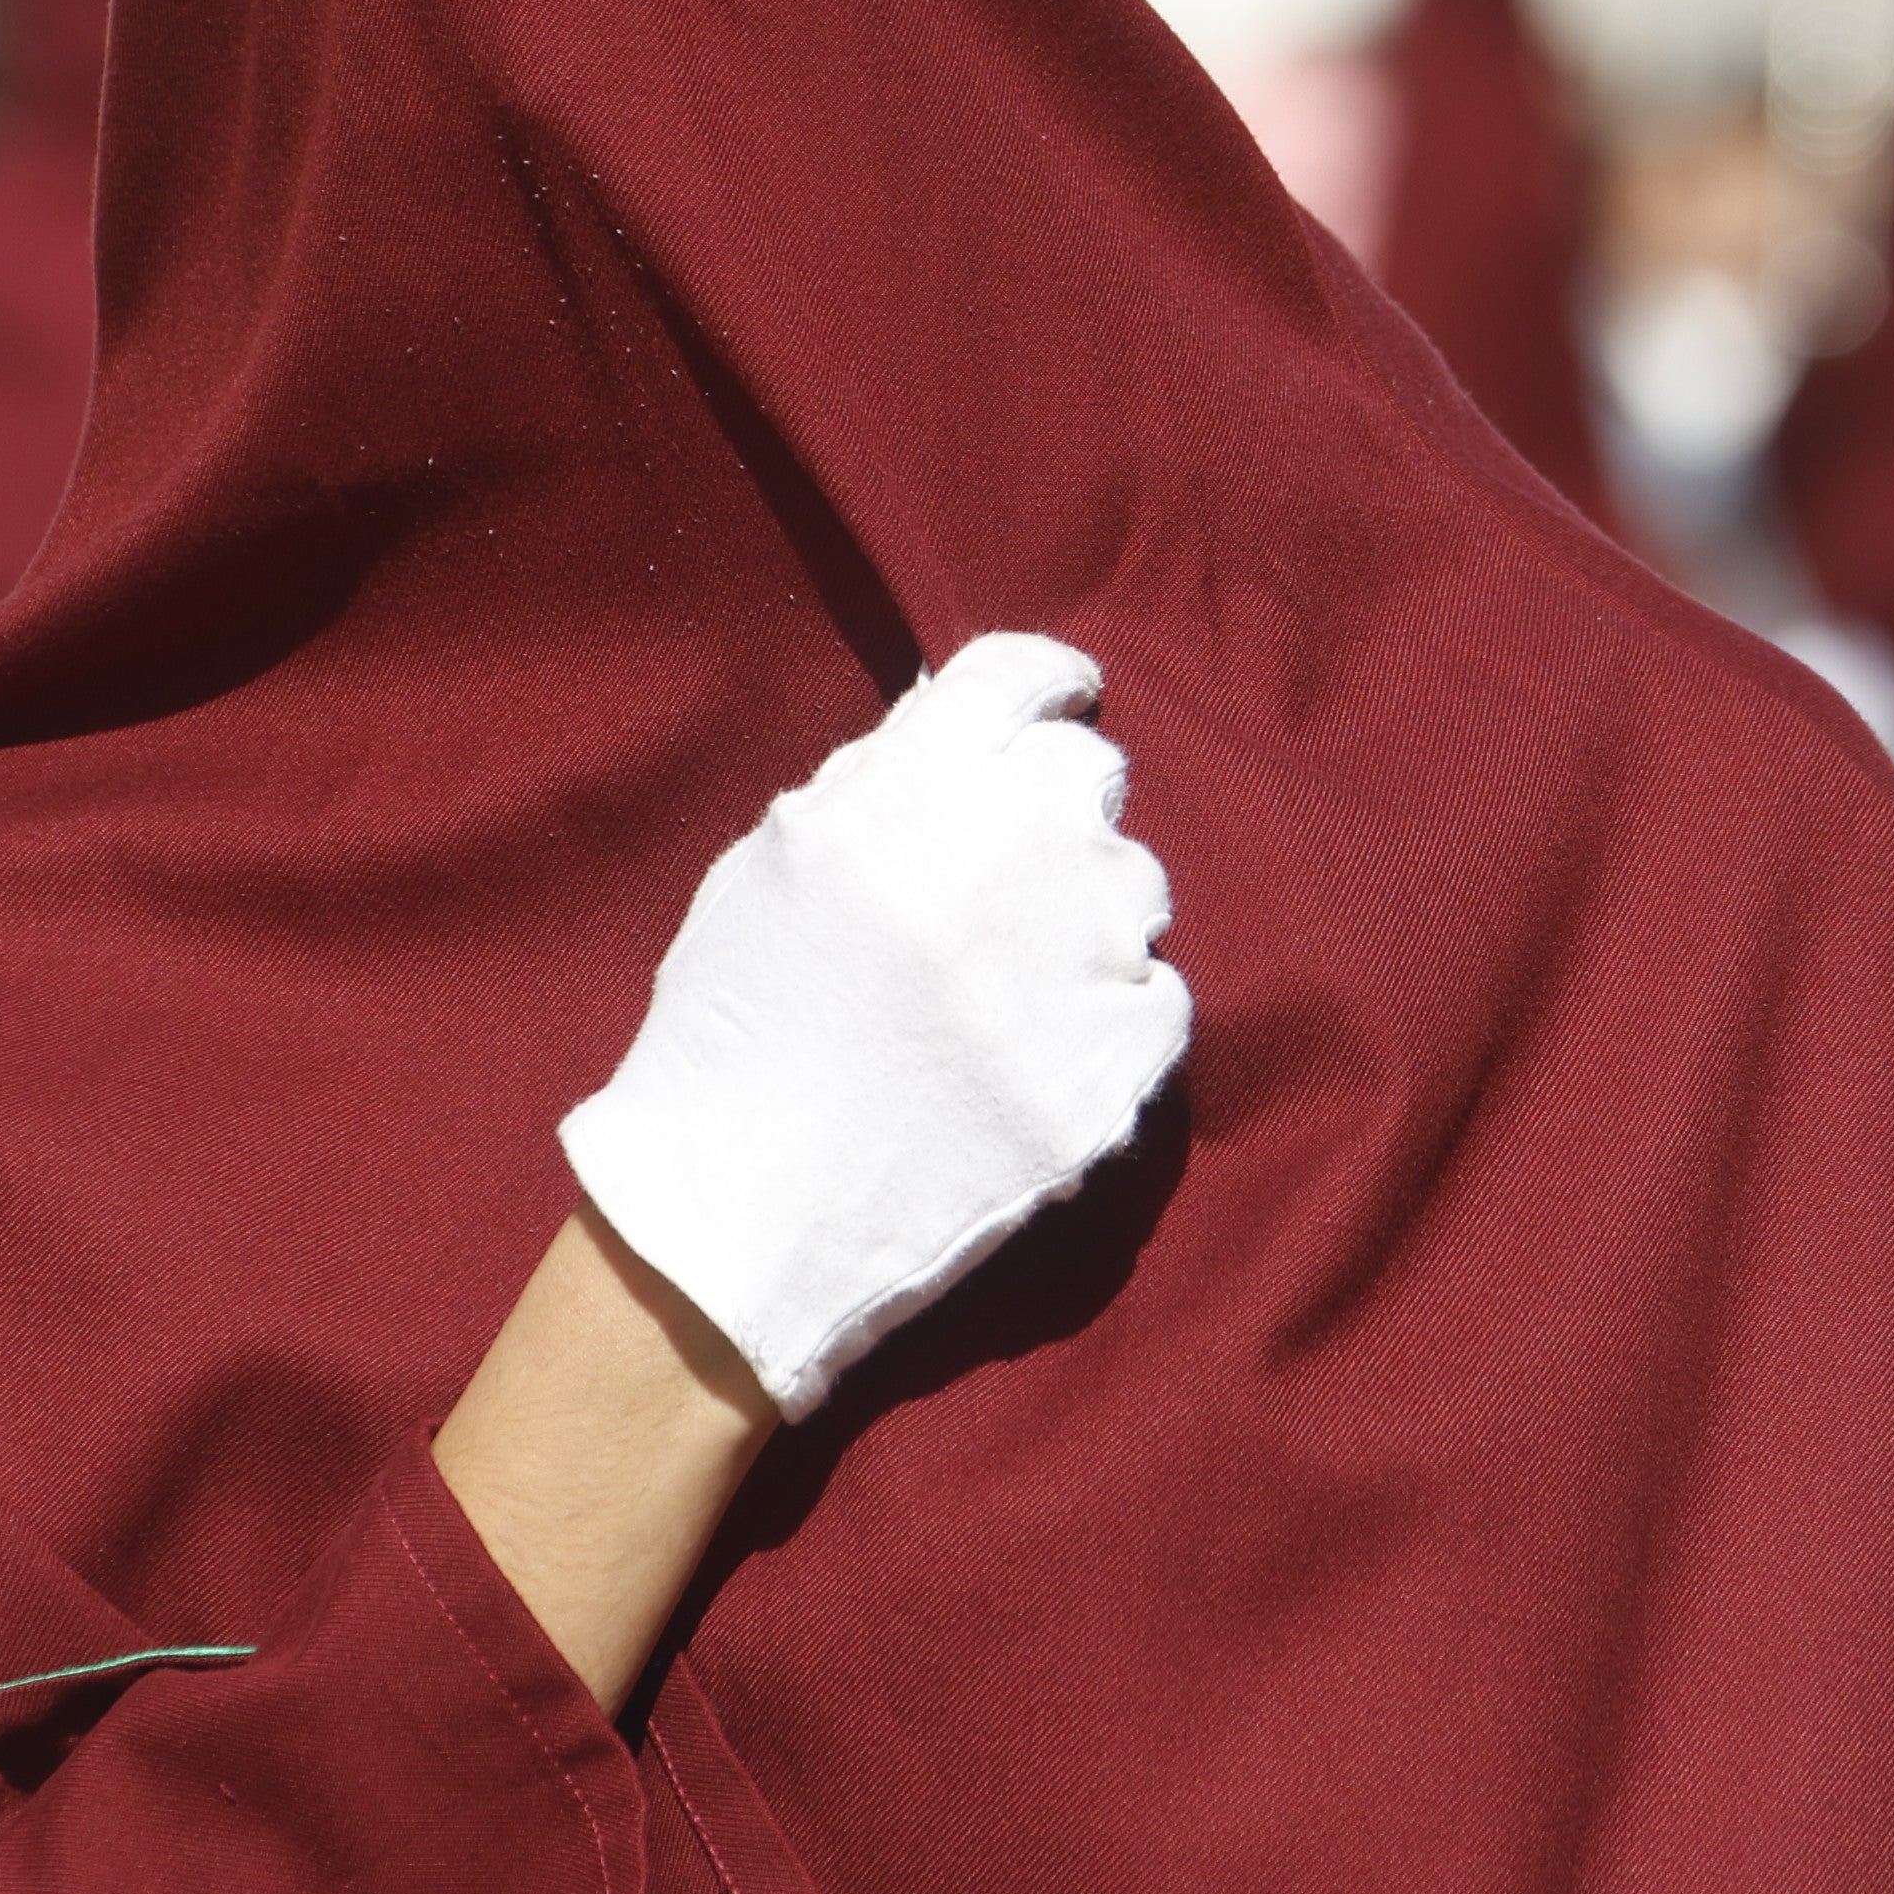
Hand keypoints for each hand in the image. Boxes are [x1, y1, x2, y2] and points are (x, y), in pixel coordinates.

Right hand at [557, 633, 1189, 1418]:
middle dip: (1052, 808)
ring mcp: (1078, 956)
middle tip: (1003, 874)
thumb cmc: (733, 1034)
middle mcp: (1012, 847)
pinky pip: (1159, 997)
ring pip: (1135, 885)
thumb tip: (950, 714)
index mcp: (913, 784)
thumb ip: (872, 779)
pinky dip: (1112, 1014)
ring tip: (1010, 980)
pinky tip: (1039, 1050)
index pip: (1016, 679)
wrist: (743, 1214)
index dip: (1043, 684)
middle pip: (1086, 775)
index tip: (1061, 697)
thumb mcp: (772, 865)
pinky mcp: (1120, 1063)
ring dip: (1085, 912)